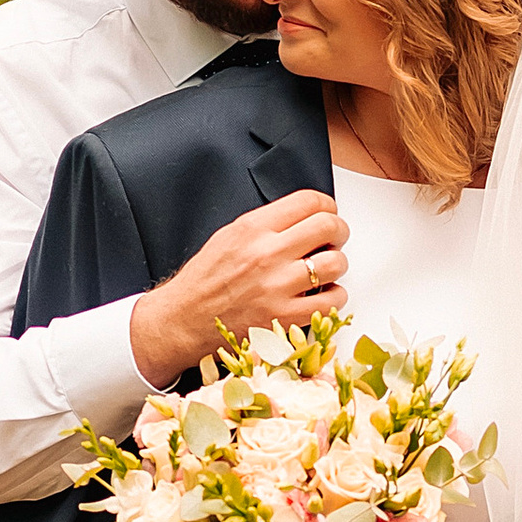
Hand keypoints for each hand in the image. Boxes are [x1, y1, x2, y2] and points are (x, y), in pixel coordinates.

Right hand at [128, 189, 350, 387]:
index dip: (326, 206)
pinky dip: (334, 296)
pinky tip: (322, 294)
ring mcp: (276, 287)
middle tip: (334, 239)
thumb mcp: (228, 236)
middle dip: (338, 231)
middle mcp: (266, 254)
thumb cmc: (204, 280)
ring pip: (335, 263)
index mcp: (252, 228)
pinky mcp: (284, 318)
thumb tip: (304, 218)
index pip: (309, 201)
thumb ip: (266, 224)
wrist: (183, 321)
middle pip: (329, 226)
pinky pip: (332, 301)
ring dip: (337, 264)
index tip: (326, 214)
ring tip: (326, 269)